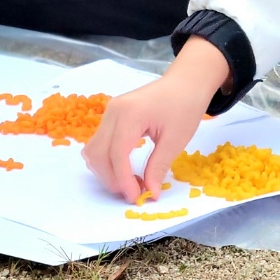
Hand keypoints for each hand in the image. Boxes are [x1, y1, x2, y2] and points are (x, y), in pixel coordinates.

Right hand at [83, 37, 228, 202]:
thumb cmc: (185, 106)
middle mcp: (113, 112)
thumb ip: (158, 166)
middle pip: (99, 153)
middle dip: (112, 179)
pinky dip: (107, 160)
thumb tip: (150, 193)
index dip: (123, 180)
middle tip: (134, 193)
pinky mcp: (112, 115)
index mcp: (129, 114)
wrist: (185, 82)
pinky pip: (100, 143)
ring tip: (130, 181)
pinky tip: (125, 168)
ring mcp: (110, 112)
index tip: (136, 197)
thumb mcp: (176, 140)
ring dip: (106, 171)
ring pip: (94, 150)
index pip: (116, 153)